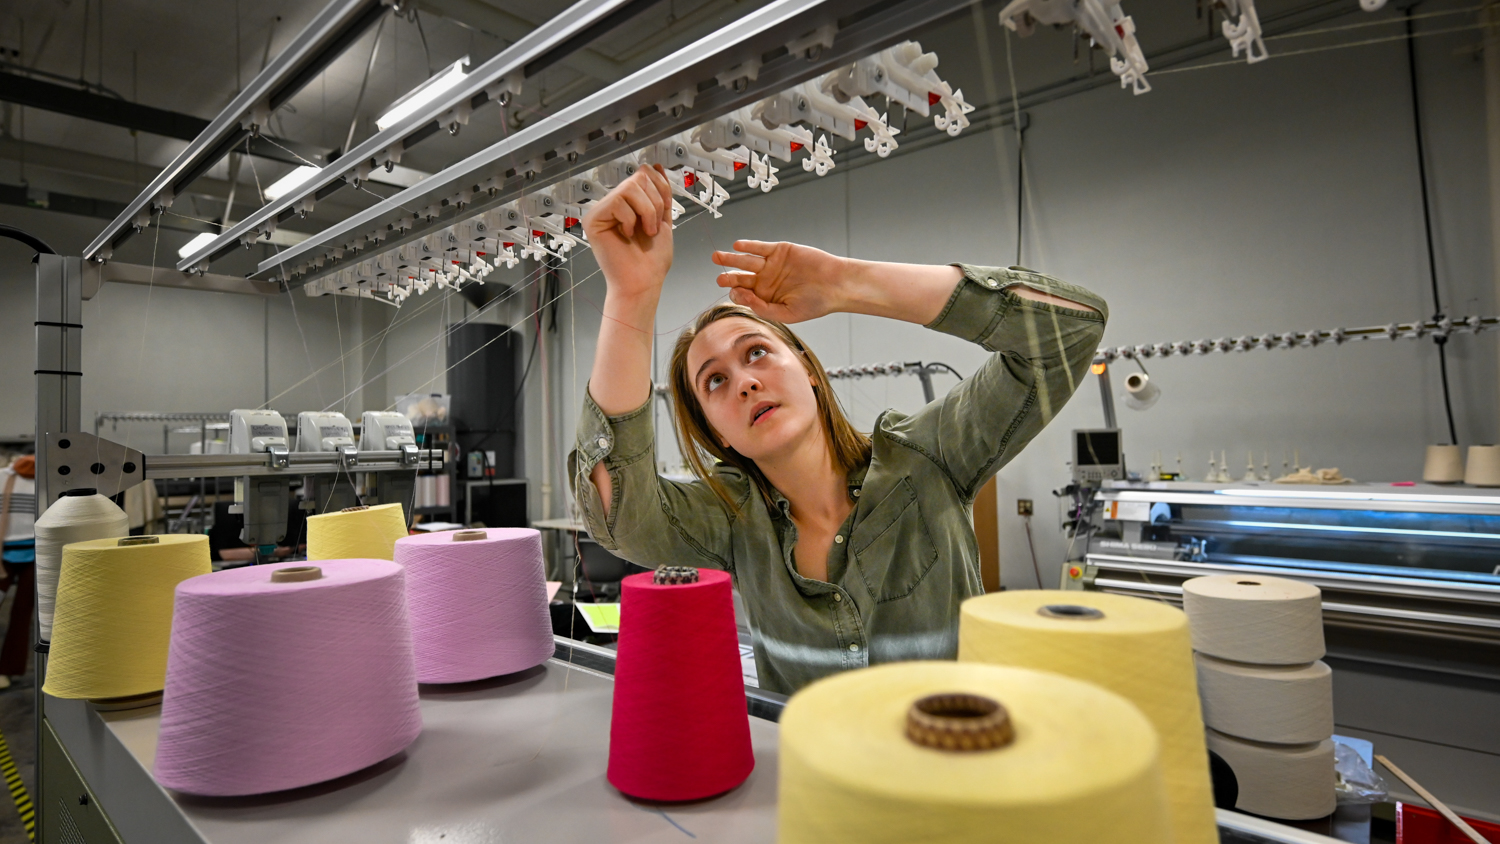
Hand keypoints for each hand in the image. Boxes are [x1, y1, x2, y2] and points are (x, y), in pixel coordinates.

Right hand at [582, 165, 674, 298]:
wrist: (643, 282)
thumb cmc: (651, 260)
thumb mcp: (662, 219)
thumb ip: (659, 193)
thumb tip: (655, 166)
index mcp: (629, 203)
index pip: (644, 174)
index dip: (660, 188)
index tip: (663, 212)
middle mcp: (613, 203)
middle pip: (639, 177)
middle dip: (655, 203)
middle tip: (653, 228)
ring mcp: (601, 210)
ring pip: (631, 188)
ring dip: (647, 212)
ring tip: (645, 232)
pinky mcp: (593, 219)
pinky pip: (618, 202)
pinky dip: (631, 220)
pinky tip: (627, 235)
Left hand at [711, 240, 850, 323]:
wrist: (836, 285)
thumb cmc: (815, 303)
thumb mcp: (786, 313)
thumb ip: (762, 308)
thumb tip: (741, 297)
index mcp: (766, 297)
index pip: (744, 295)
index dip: (736, 293)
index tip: (736, 293)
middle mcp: (766, 281)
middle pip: (741, 277)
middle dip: (729, 277)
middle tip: (719, 278)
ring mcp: (772, 264)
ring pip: (746, 261)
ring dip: (731, 259)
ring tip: (717, 257)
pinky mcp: (780, 250)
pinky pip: (760, 247)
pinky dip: (749, 246)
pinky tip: (737, 246)